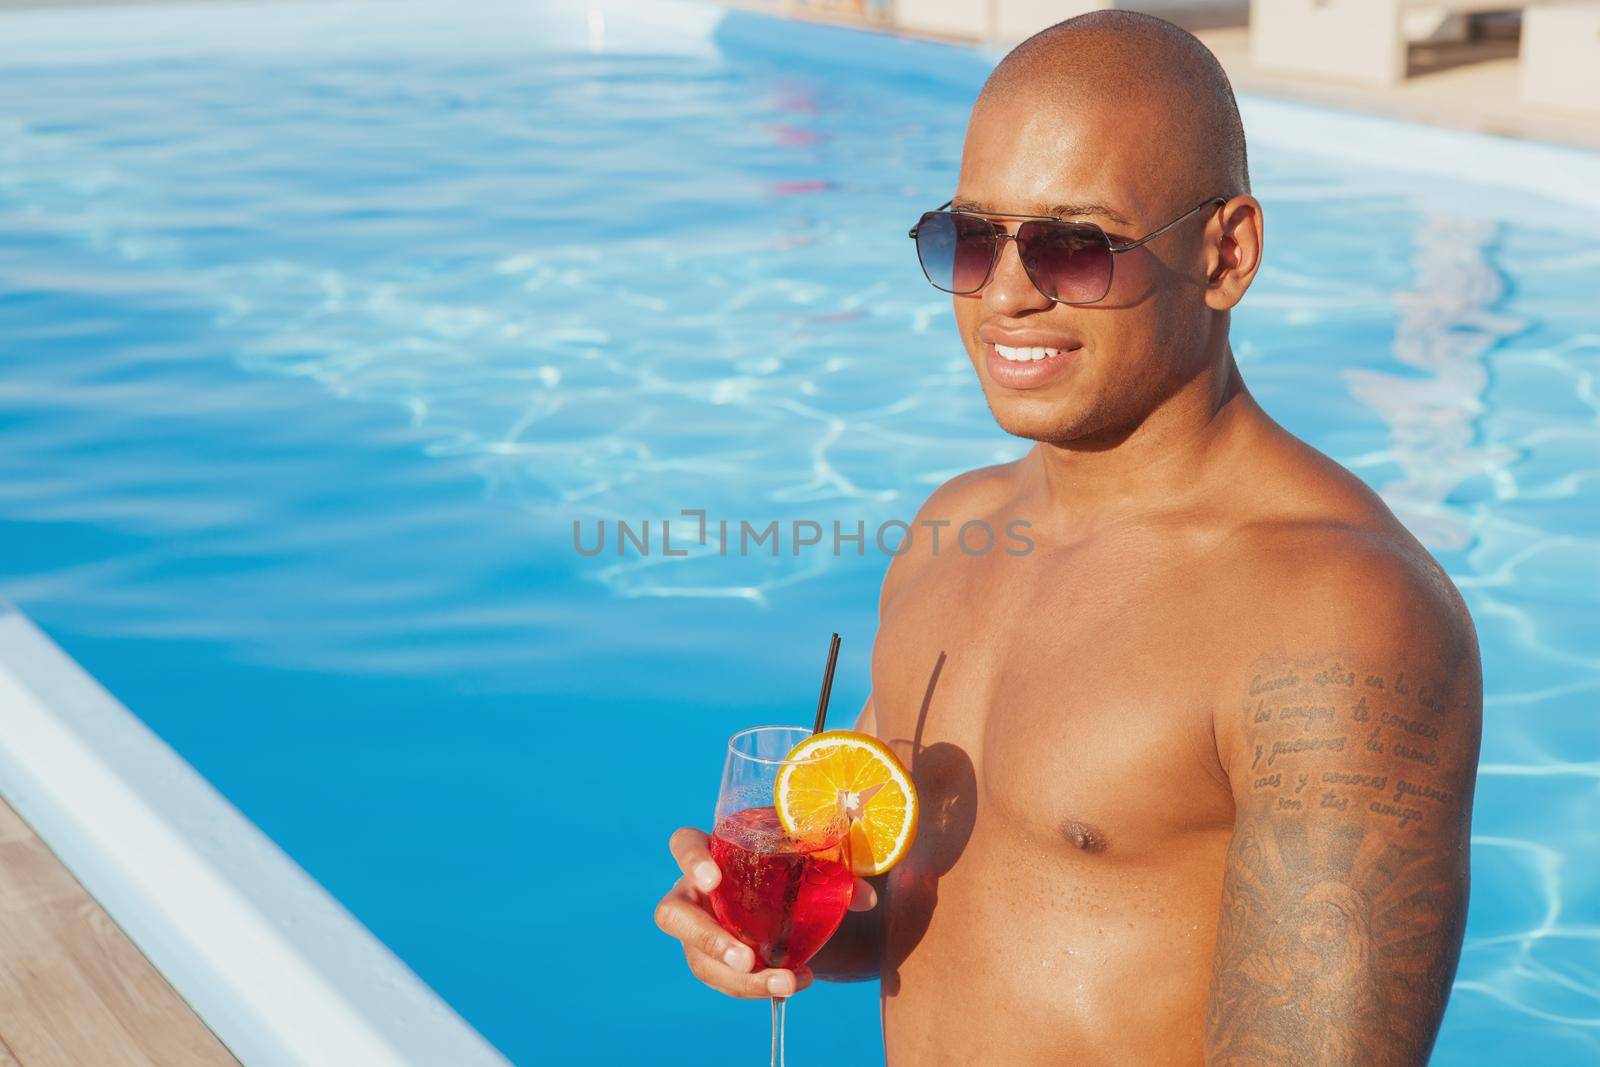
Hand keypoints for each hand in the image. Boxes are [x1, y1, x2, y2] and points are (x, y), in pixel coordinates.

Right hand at [654, 826, 877, 997]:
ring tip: (785, 984)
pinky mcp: (714, 960)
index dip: (690, 860)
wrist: (785, 890)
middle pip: (673, 915)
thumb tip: (866, 898)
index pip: (683, 843)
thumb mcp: (807, 860)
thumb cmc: (788, 863)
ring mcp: (699, 930)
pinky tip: (793, 984)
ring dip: (740, 980)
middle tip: (746, 959)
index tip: (713, 879)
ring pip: (699, 960)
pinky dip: (757, 987)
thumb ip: (833, 873)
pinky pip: (725, 980)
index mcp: (711, 851)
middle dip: (708, 940)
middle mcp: (694, 892)